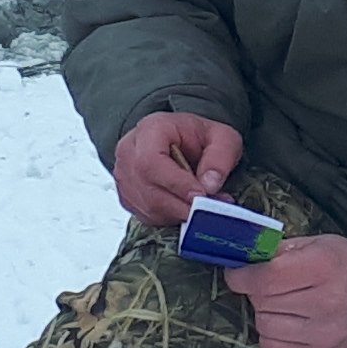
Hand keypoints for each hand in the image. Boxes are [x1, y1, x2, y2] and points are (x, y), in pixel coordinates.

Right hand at [108, 110, 241, 230]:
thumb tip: (209, 184)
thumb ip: (220, 158)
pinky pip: (146, 215)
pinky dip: (170, 217)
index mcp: (150, 129)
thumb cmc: (199, 137)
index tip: (201, 195)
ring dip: (178, 213)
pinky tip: (185, 206)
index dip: (176, 183)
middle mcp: (129, 151)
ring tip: (201, 206)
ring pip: (147, 206)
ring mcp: (124, 175)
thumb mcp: (222, 137)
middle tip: (208, 207)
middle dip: (181, 204)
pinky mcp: (127, 195)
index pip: (151, 161)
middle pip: (147, 188)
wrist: (182, 141)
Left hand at [226, 235, 346, 347]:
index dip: (242, 276)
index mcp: (322, 268)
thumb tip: (248, 259)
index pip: (265, 278)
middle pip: (261, 301)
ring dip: (265, 312)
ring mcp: (321, 333)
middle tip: (271, 284)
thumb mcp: (321, 243)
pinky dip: (273, 334)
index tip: (238, 273)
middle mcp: (322, 303)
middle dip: (257, 291)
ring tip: (282, 303)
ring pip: (264, 325)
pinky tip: (288, 321)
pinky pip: (274, 347)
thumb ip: (283, 250)